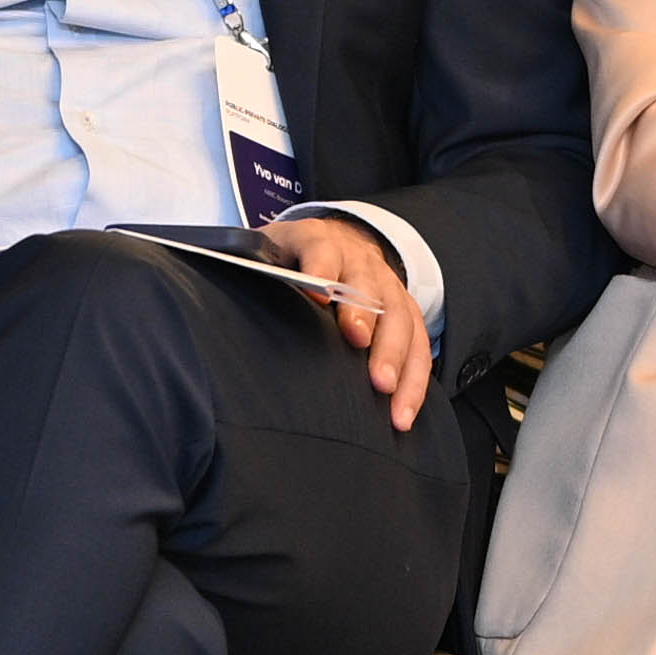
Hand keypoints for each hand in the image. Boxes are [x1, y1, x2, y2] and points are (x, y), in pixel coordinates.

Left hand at [260, 212, 436, 429]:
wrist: (339, 244)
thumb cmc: (293, 259)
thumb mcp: (269, 252)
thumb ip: (258, 271)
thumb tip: (236, 303)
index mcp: (321, 241)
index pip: (321, 249)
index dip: (320, 268)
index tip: (318, 292)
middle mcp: (361, 263)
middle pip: (369, 287)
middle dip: (365, 316)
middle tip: (358, 343)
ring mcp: (389, 289)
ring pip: (401, 320)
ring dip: (394, 356)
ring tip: (384, 389)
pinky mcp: (408, 316)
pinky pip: (419, 348)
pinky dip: (413, 382)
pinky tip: (402, 412)